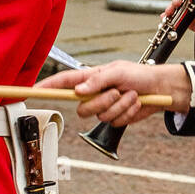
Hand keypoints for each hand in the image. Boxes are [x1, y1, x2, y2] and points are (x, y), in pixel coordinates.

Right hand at [37, 61, 191, 124]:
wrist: (159, 90)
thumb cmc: (139, 75)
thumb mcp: (118, 71)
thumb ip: (98, 81)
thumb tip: (79, 91)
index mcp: (91, 78)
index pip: (64, 82)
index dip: (48, 87)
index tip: (34, 91)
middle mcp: (95, 93)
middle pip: (82, 108)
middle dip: (102, 102)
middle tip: (117, 92)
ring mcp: (105, 107)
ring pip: (101, 116)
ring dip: (119, 106)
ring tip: (130, 95)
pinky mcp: (116, 118)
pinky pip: (116, 122)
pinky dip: (128, 113)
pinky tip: (135, 103)